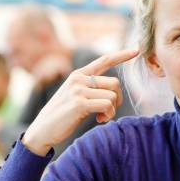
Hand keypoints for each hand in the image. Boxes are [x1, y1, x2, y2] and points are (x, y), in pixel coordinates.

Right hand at [22, 48, 138, 155]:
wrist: (43, 130)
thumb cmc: (63, 116)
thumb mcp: (77, 98)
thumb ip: (92, 91)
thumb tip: (114, 94)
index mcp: (79, 75)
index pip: (104, 60)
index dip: (122, 55)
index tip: (137, 50)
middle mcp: (78, 78)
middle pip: (114, 83)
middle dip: (118, 100)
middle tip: (109, 112)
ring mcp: (78, 89)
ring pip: (112, 96)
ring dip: (112, 111)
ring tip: (102, 118)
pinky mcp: (79, 102)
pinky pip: (107, 105)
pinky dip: (108, 115)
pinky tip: (99, 121)